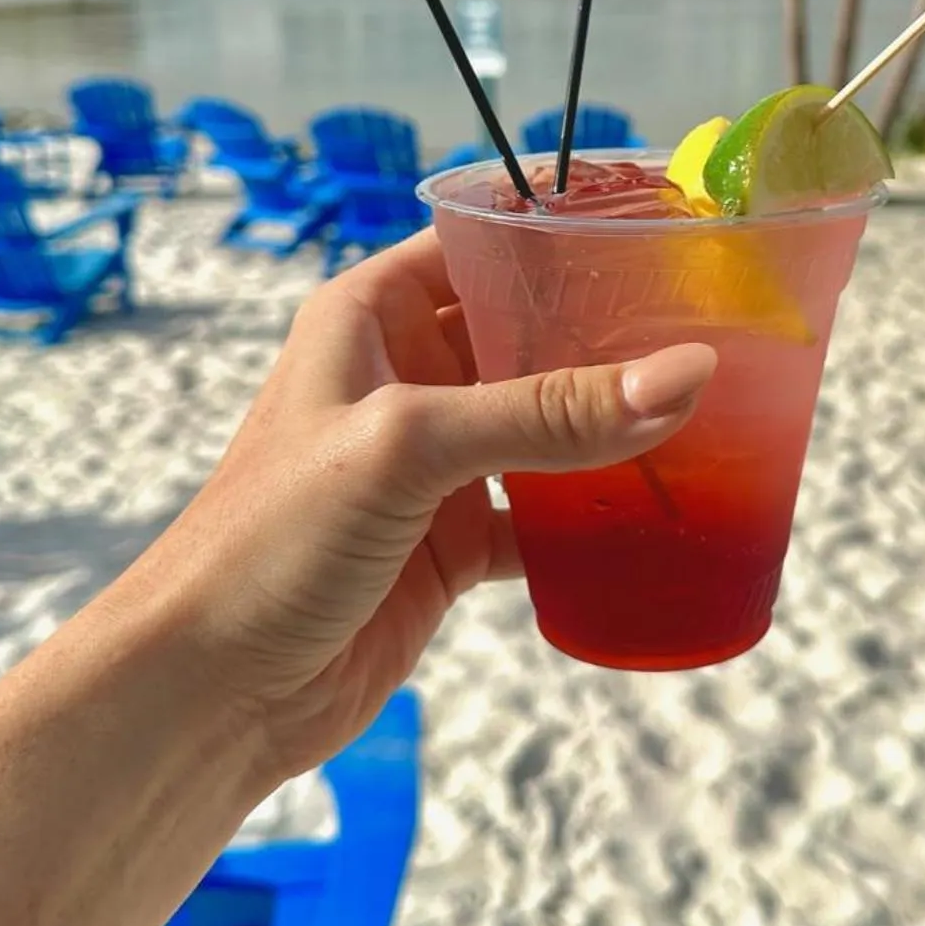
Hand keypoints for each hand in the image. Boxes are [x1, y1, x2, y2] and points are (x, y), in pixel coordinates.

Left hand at [123, 230, 715, 778]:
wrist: (210, 691)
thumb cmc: (270, 540)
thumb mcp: (408, 447)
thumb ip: (545, 412)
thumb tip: (682, 375)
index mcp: (372, 315)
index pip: (485, 244)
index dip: (565, 236)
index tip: (664, 234)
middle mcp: (404, 376)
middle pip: (529, 334)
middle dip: (610, 337)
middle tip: (714, 331)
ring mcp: (432, 464)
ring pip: (544, 427)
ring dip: (610, 428)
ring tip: (712, 414)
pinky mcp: (451, 544)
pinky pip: (543, 514)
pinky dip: (594, 518)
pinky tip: (659, 516)